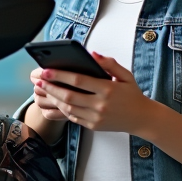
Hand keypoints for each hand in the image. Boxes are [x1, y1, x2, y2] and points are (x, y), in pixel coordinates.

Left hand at [36, 53, 156, 133]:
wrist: (142, 118)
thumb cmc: (132, 94)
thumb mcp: (125, 75)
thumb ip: (109, 63)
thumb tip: (92, 54)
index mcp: (108, 89)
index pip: (79, 80)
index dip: (60, 75)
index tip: (47, 70)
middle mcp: (100, 105)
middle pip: (69, 96)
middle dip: (51, 87)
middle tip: (39, 80)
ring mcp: (96, 117)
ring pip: (68, 108)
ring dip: (54, 99)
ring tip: (44, 89)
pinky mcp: (93, 126)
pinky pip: (73, 117)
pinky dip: (63, 109)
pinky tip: (57, 101)